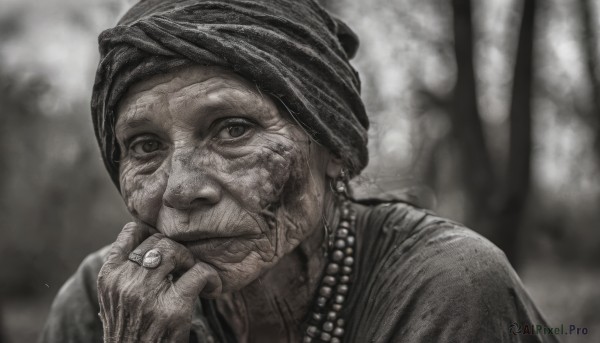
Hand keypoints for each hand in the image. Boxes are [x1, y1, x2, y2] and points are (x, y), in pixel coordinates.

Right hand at [97, 222, 221, 342]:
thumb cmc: (130, 330)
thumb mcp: (115, 299)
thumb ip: (125, 271)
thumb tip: (144, 236)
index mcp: (108, 276)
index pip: (131, 231)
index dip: (153, 232)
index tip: (165, 245)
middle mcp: (125, 282)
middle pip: (159, 240)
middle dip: (176, 249)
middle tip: (184, 266)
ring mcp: (148, 294)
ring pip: (176, 250)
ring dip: (190, 260)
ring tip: (194, 275)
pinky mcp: (173, 308)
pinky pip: (199, 273)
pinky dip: (211, 277)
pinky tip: (211, 288)